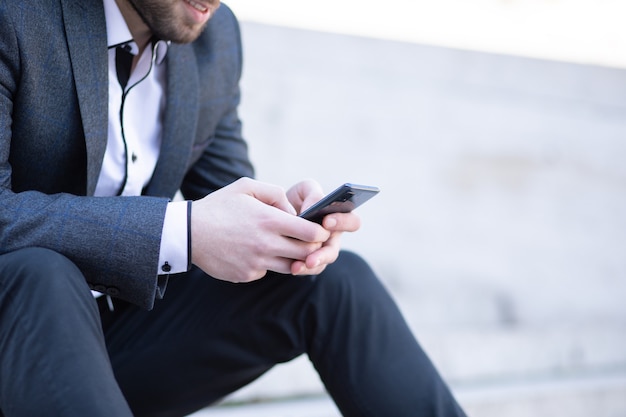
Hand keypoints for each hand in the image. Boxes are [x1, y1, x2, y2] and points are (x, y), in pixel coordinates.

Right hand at [191, 178, 329, 281]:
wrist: (188, 232)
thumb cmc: (219, 206)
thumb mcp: (246, 187)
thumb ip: (275, 194)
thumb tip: (293, 211)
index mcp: (269, 221)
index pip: (312, 233)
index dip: (321, 232)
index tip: (320, 229)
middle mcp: (266, 244)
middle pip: (306, 253)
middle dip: (312, 247)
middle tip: (308, 240)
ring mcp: (257, 263)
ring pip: (290, 267)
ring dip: (292, 258)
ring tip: (282, 245)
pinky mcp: (246, 275)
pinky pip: (267, 272)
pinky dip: (268, 264)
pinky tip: (256, 252)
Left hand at [287, 180, 360, 275]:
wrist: (275, 215)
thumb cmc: (296, 199)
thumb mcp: (304, 189)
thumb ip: (313, 193)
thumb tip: (313, 208)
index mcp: (338, 217)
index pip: (352, 222)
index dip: (343, 222)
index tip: (326, 221)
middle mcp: (332, 237)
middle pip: (335, 249)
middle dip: (324, 254)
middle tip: (311, 254)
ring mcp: (321, 250)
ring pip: (322, 262)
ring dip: (312, 264)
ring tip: (297, 266)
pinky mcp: (309, 260)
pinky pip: (310, 268)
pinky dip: (301, 268)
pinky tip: (292, 267)